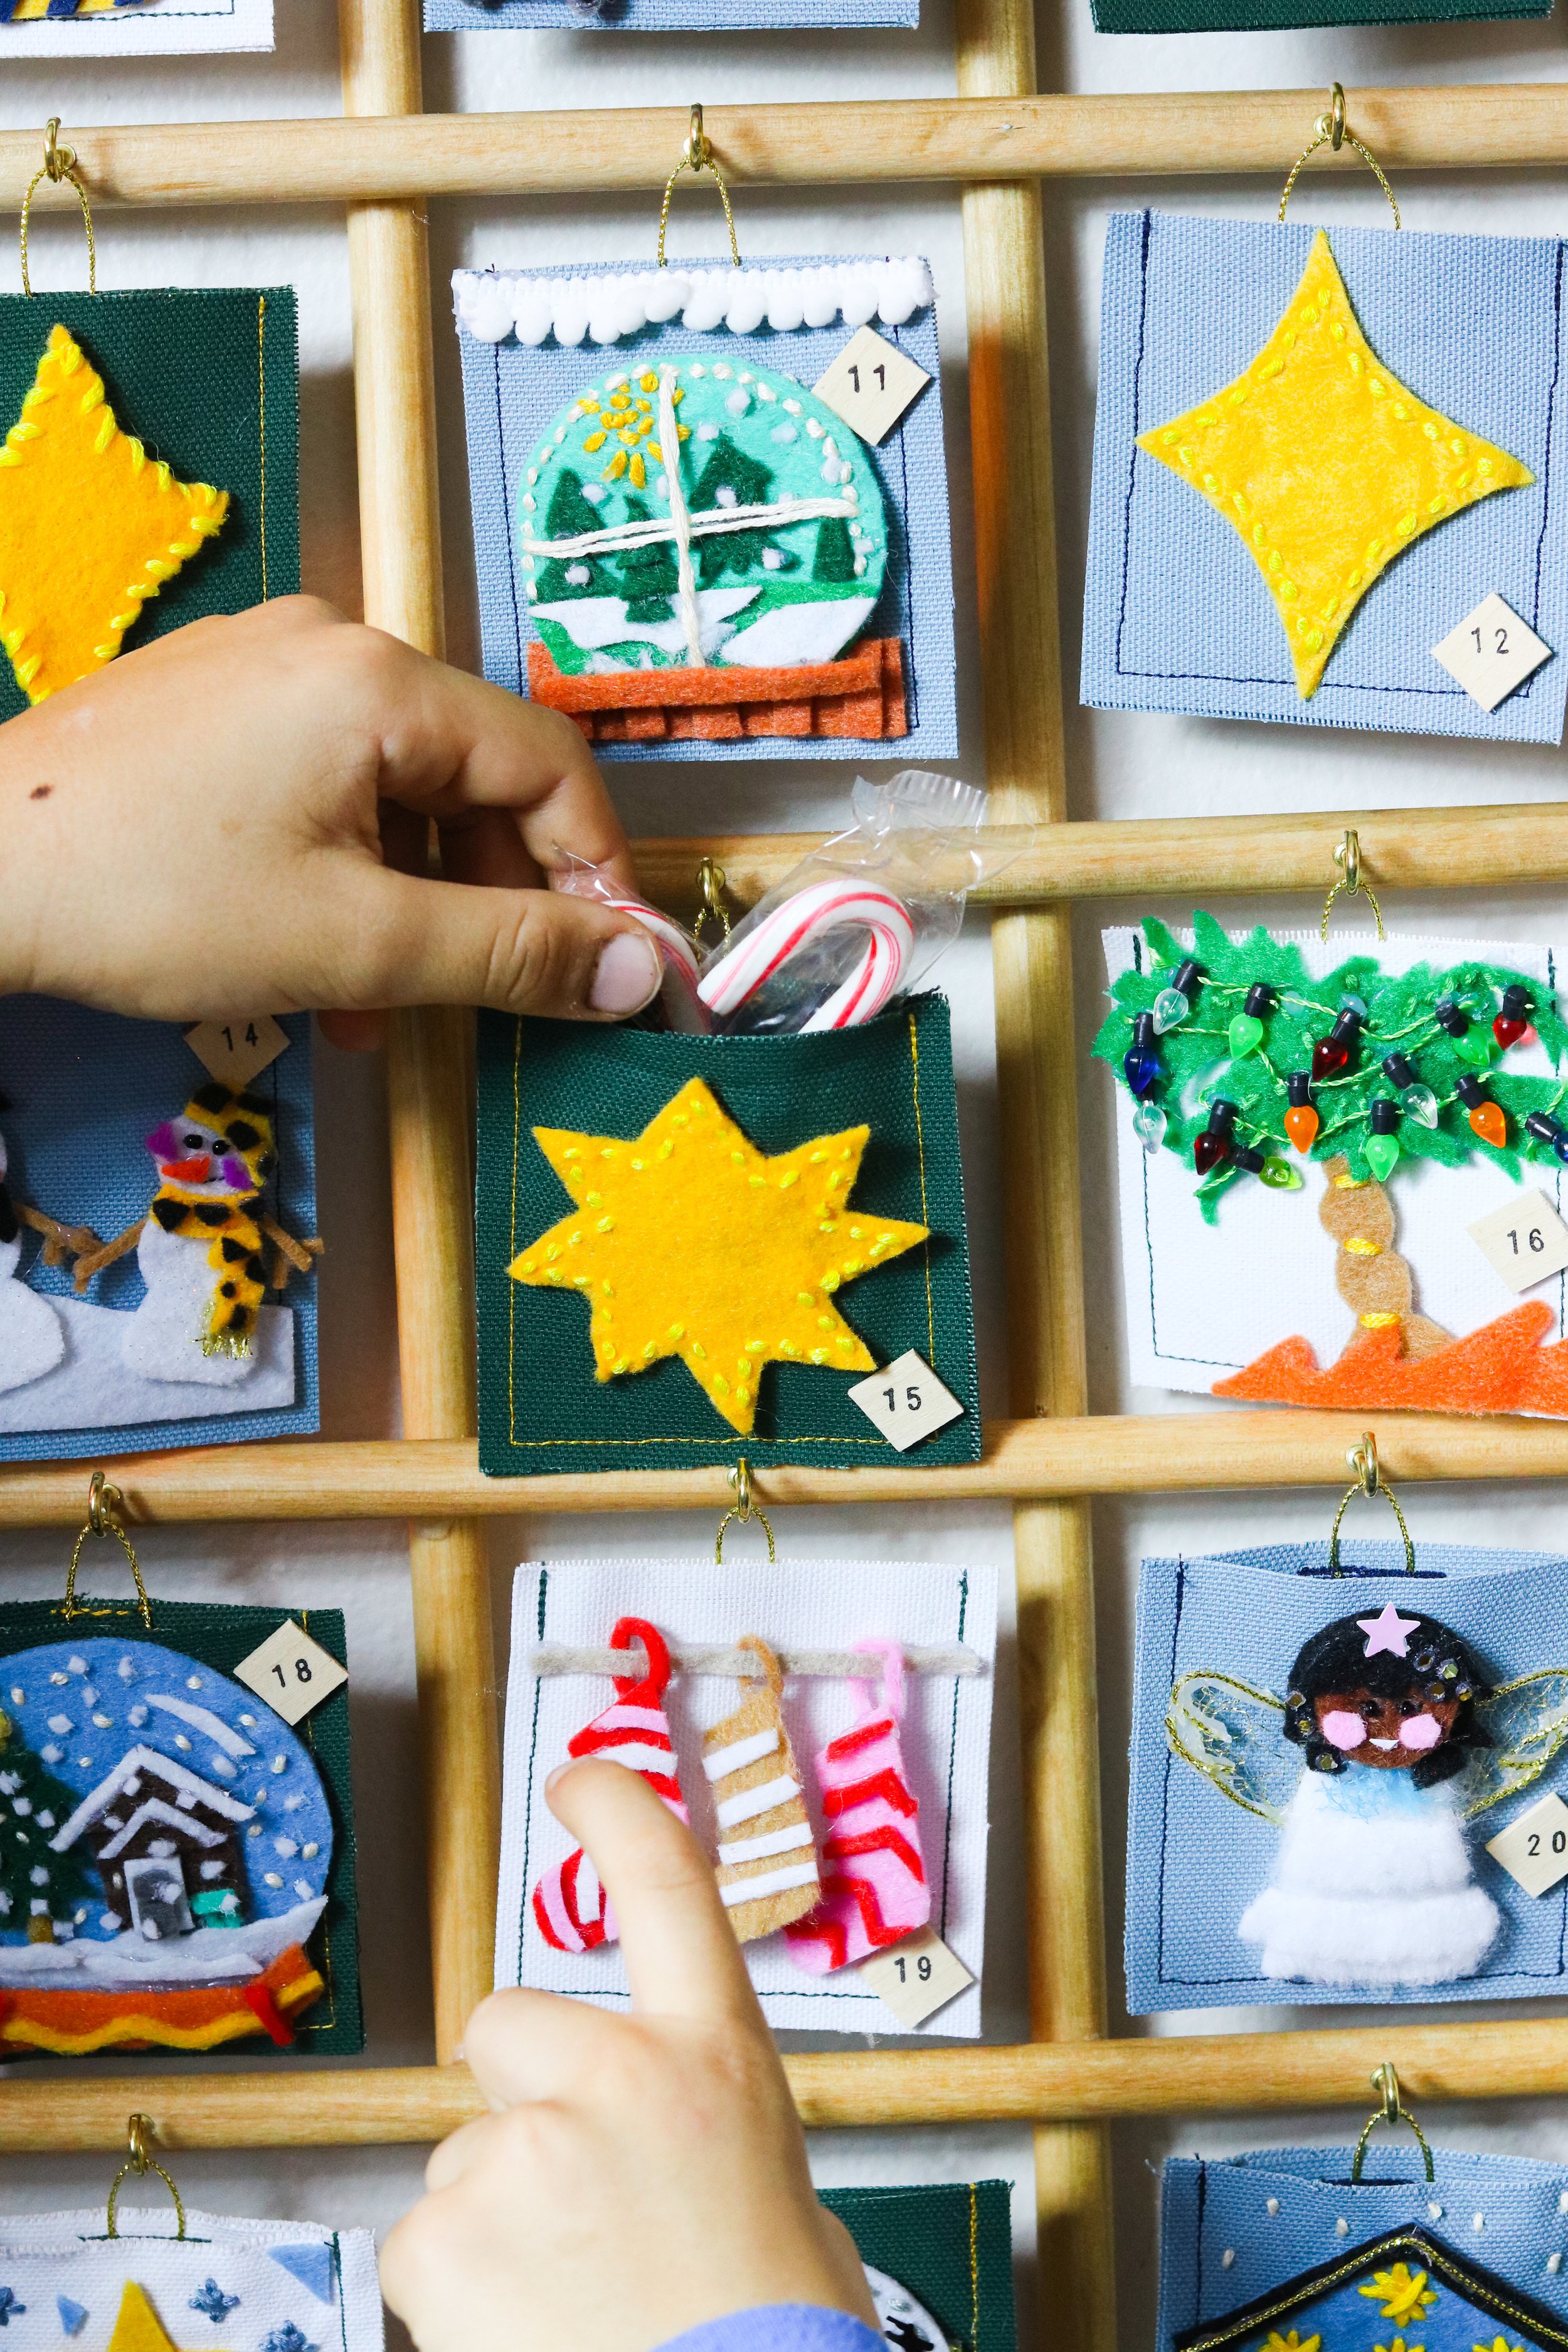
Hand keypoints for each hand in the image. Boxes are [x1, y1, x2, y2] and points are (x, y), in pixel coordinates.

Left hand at [0, 598, 663, 1047]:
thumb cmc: (152, 900)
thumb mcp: (357, 945)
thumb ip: (511, 955)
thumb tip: (639, 975)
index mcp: (379, 680)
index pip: (551, 764)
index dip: (597, 874)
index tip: (612, 968)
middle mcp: (329, 645)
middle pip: (474, 775)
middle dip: (492, 899)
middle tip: (484, 1002)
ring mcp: (261, 665)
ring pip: (398, 790)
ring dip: (414, 902)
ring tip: (371, 1009)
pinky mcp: (211, 702)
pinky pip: (326, 781)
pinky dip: (347, 869)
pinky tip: (312, 954)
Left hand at [380, 1761, 876, 2351]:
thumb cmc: (768, 2325)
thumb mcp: (767, 2183)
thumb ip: (697, 2118)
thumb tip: (652, 2128)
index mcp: (713, 2058)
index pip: (667, 1888)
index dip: (619, 1812)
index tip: (577, 1779)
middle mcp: (620, 2078)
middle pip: (502, 2024)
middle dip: (514, 2096)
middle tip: (575, 2203)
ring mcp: (527, 2153)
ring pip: (460, 2157)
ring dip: (494, 2220)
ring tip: (571, 2298)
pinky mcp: (447, 2240)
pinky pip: (418, 2247)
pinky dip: (454, 2297)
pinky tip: (526, 2330)